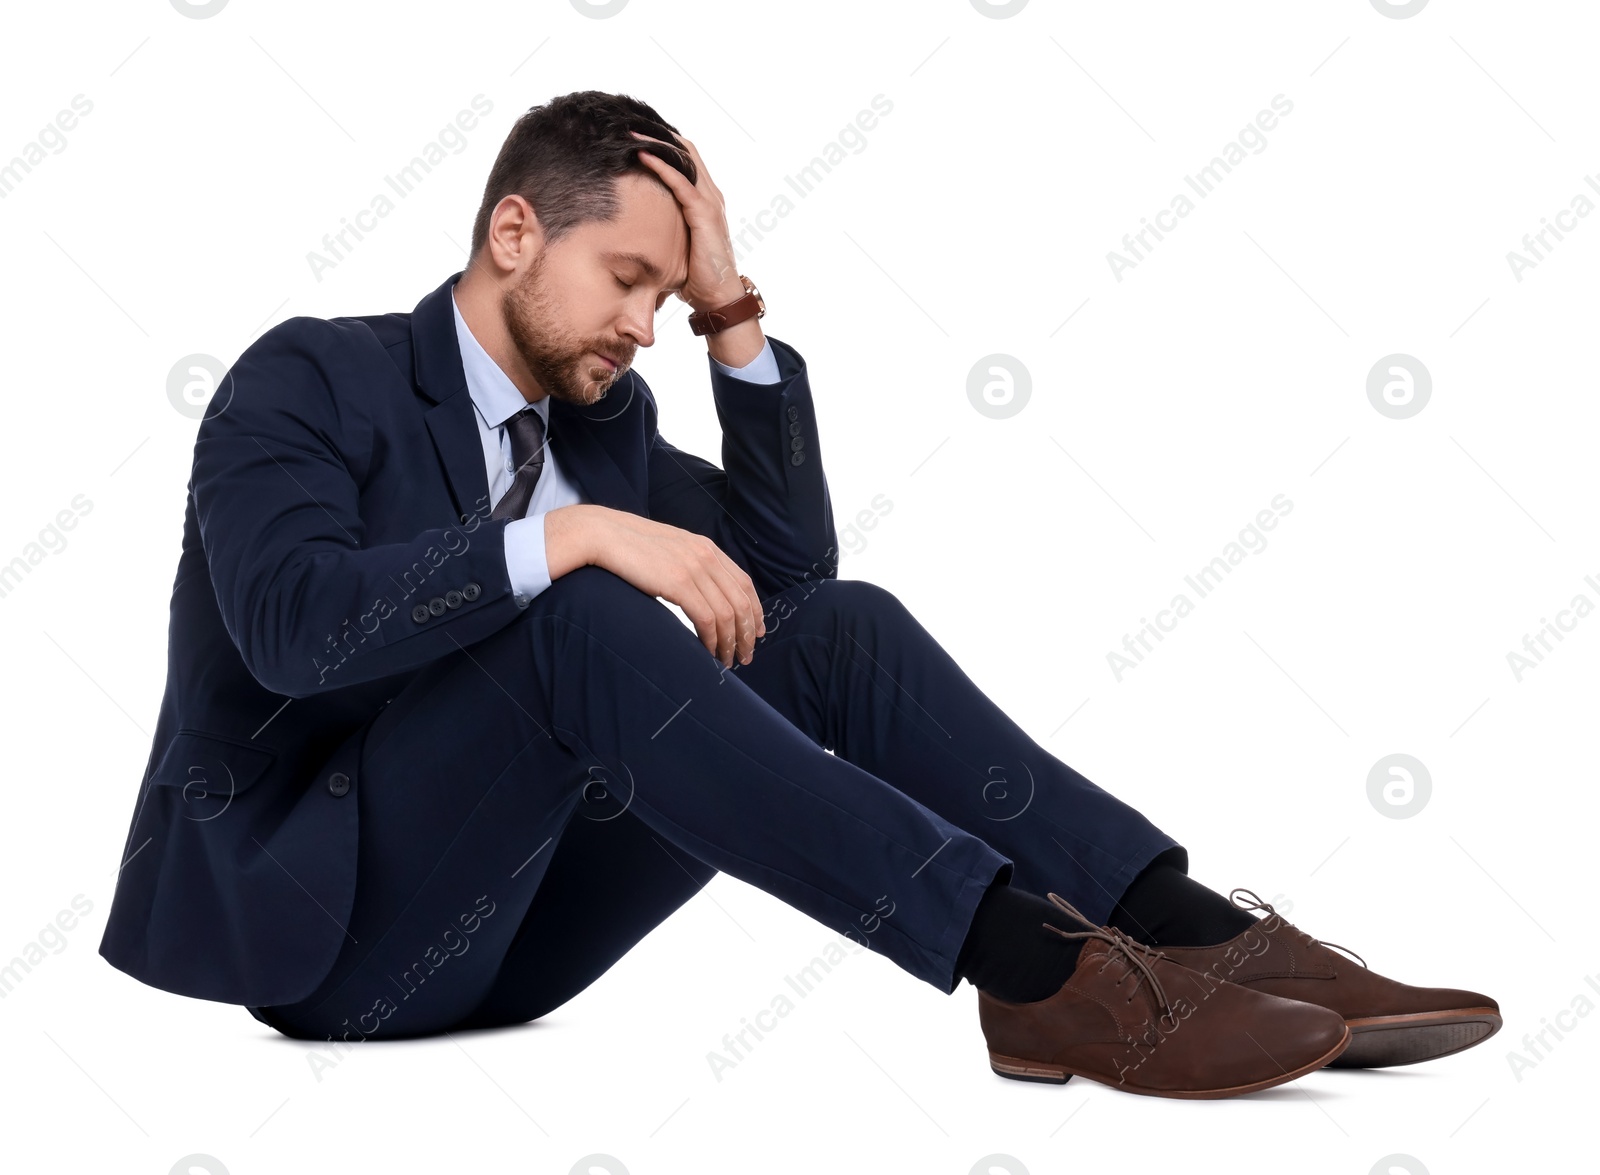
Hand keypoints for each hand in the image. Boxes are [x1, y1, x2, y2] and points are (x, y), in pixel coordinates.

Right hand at [548, 504, 765, 667]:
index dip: (755, 611)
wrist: (603, 535)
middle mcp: (707, 556)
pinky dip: (712, 640)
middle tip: (746, 656)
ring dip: (730, 642)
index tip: (756, 633)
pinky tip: (708, 652)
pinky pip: (707, 618)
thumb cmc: (630, 547)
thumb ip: (690, 565)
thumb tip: (702, 592)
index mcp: (707, 548)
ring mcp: (695, 568)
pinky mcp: (679, 583)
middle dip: (747, 634)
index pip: (744, 583)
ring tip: (728, 661)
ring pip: (728, 614)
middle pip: (742, 602)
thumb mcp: (671, 550)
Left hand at [629, 129, 744, 311]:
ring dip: (658, 143)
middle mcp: (711, 195)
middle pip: (686, 150)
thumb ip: (666, 227)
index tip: (638, 133)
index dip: (664, 142)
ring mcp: (710, 203)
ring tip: (632, 131)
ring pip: (685, 159)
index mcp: (705, 199)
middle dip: (659, 134)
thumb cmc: (696, 275)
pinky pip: (681, 183)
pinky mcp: (704, 215)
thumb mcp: (678, 243)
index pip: (686, 158)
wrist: (718, 297)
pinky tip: (642, 155)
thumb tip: (637, 226)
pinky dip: (662, 166)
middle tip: (631, 123)